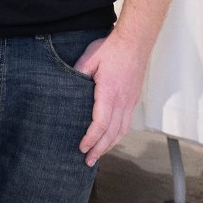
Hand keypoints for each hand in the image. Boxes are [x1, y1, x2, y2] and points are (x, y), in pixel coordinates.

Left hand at [73, 30, 147, 166]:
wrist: (135, 41)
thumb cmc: (112, 48)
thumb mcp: (89, 59)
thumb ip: (77, 74)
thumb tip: (67, 87)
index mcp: (109, 92)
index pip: (101, 123)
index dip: (91, 138)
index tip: (82, 148)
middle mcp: (122, 100)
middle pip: (112, 132)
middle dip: (99, 149)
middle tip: (87, 161)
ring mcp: (130, 101)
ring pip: (122, 130)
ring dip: (109, 145)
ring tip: (98, 155)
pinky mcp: (133, 99)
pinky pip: (126, 123)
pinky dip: (118, 135)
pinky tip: (110, 139)